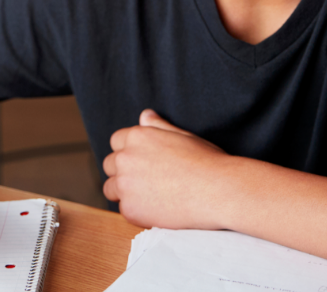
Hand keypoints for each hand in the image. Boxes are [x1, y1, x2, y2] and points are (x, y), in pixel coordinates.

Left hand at [103, 109, 232, 229]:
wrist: (216, 190)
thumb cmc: (204, 160)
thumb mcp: (181, 135)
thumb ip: (157, 126)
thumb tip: (145, 115)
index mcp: (137, 136)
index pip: (116, 141)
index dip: (128, 151)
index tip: (141, 161)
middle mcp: (125, 158)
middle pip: (109, 164)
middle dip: (122, 171)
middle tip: (145, 180)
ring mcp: (125, 184)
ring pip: (111, 188)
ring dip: (124, 192)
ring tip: (148, 196)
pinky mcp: (130, 209)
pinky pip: (123, 209)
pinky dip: (136, 211)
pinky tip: (156, 208)